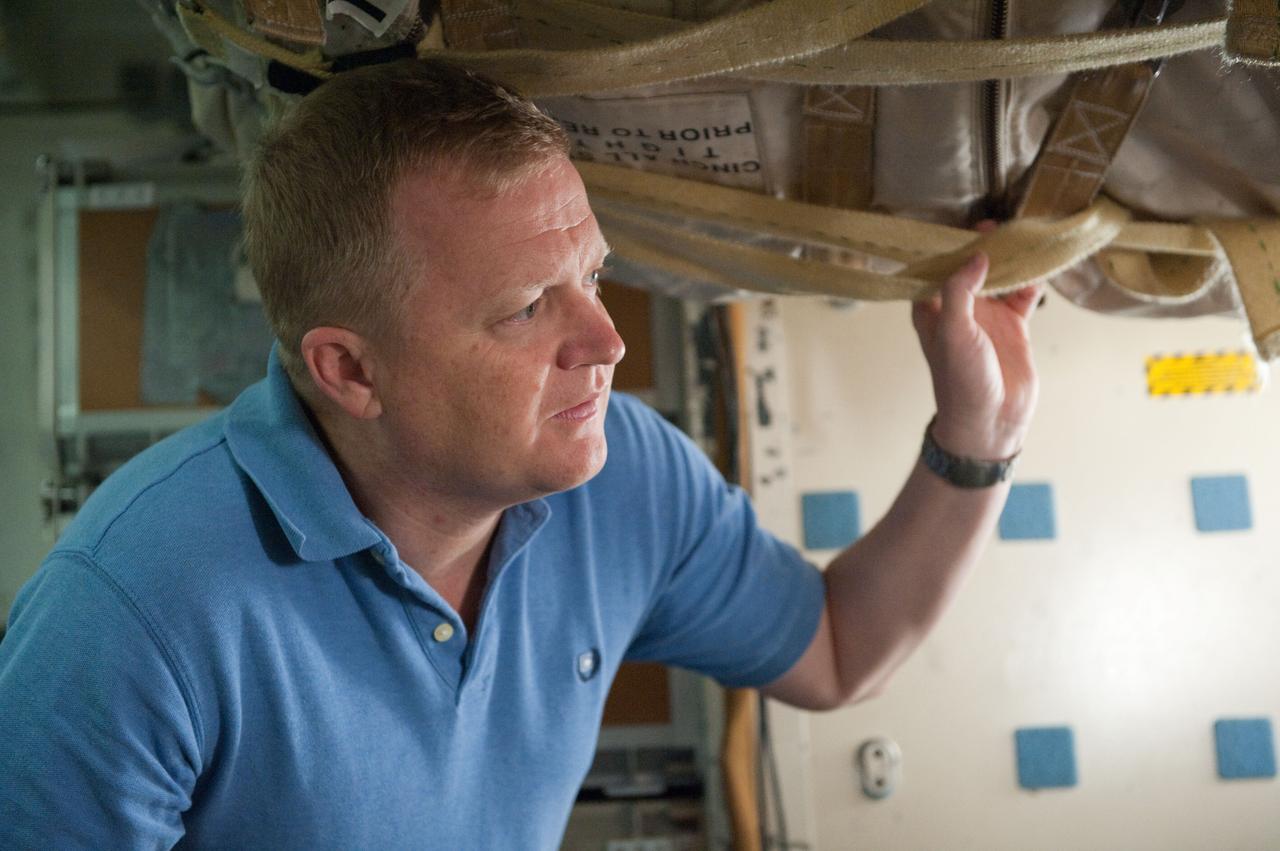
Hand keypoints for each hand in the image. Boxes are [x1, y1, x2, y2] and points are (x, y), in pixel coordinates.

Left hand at [910, 225, 1039, 460]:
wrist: (991, 422)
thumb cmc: (961, 381)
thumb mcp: (954, 332)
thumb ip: (960, 290)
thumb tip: (977, 255)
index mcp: (932, 309)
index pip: (936, 267)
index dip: (949, 246)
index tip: (964, 223)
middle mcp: (958, 309)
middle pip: (970, 266)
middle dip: (984, 245)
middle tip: (1000, 223)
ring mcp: (987, 316)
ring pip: (999, 276)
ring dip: (1011, 259)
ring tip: (1024, 236)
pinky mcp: (1014, 326)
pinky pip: (1023, 293)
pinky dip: (1032, 279)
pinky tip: (1041, 265)